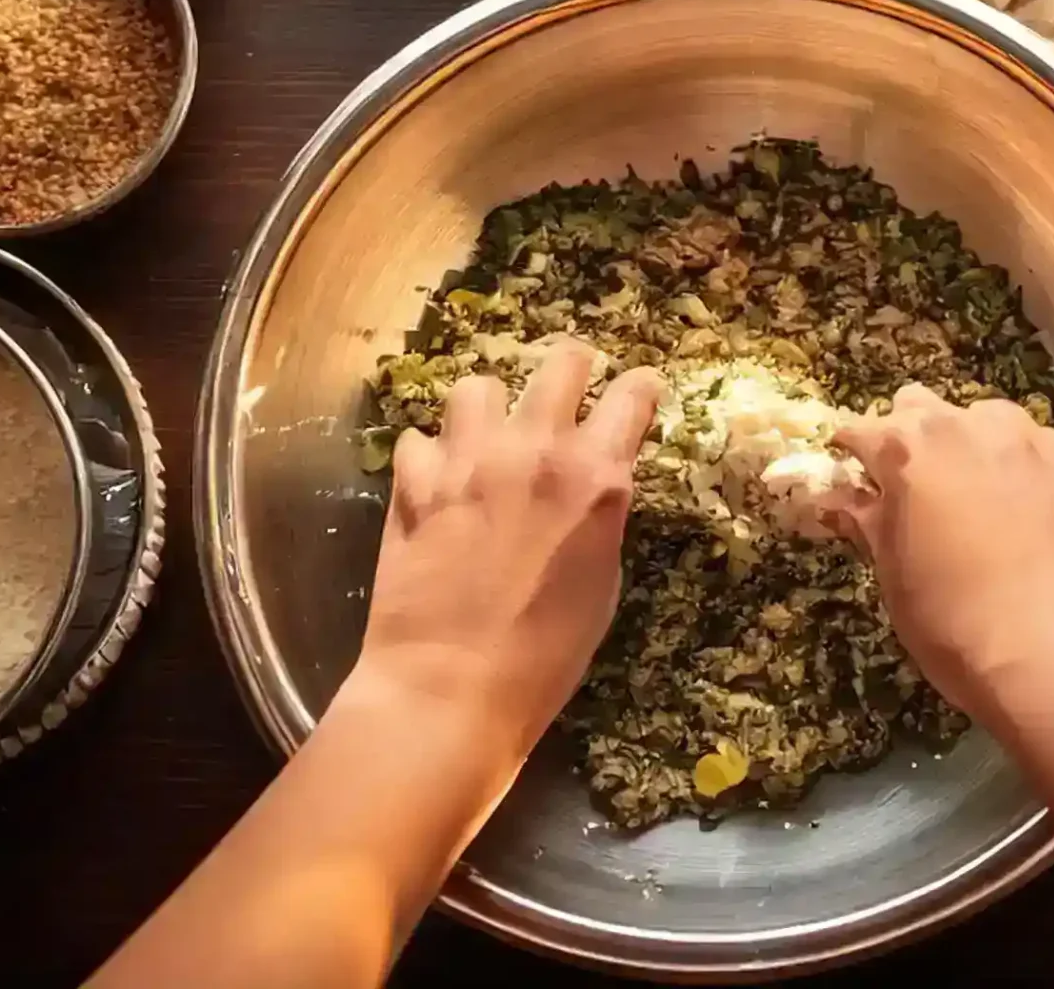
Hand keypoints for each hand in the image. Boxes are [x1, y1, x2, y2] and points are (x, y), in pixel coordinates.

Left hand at [341, 344, 663, 756]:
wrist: (450, 688)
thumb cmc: (545, 657)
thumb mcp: (601, 581)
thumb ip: (597, 517)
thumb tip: (587, 493)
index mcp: (597, 479)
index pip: (633, 395)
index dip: (639, 390)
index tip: (637, 395)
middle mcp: (536, 451)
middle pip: (562, 363)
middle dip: (572, 370)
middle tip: (568, 394)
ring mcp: (469, 461)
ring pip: (479, 386)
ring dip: (489, 408)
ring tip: (488, 436)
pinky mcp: (414, 483)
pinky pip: (419, 440)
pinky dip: (430, 456)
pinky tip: (435, 482)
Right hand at [833, 386, 1053, 725]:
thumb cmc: (961, 624)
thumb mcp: (898, 582)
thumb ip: (871, 526)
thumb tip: (839, 501)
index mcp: (910, 449)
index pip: (859, 431)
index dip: (851, 459)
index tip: (852, 486)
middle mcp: (969, 427)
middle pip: (921, 408)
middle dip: (909, 439)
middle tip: (914, 495)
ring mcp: (1032, 440)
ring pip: (985, 422)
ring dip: (970, 448)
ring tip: (977, 503)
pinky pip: (1035, 450)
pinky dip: (1020, 471)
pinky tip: (1030, 519)